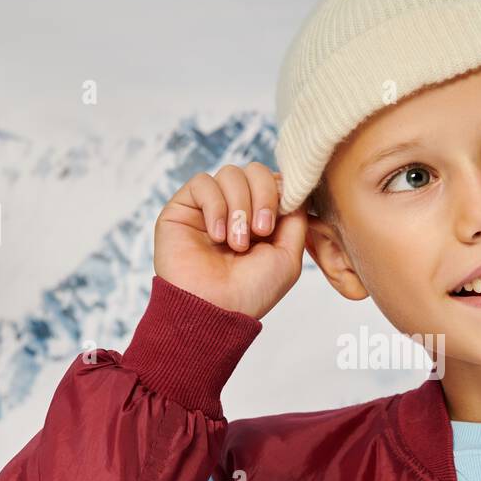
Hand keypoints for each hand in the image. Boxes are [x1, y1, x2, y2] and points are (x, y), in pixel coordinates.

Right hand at [154, 162, 309, 320]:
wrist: (215, 310)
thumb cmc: (251, 291)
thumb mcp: (288, 255)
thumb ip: (296, 218)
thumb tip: (295, 188)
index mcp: (260, 217)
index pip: (274, 180)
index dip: (280, 190)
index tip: (279, 219)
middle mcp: (235, 208)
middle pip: (254, 170)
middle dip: (264, 196)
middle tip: (262, 231)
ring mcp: (209, 206)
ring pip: (230, 173)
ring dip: (239, 207)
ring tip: (236, 242)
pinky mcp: (183, 207)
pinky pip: (203, 183)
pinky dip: (216, 207)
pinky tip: (217, 235)